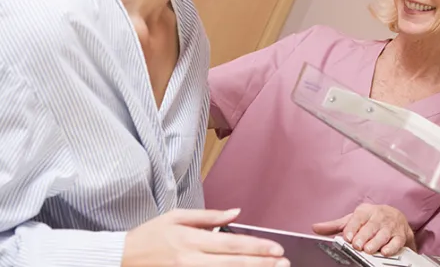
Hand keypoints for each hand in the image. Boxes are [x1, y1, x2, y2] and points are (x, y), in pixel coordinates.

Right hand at [122, 208, 289, 266]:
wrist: (119, 259)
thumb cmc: (148, 236)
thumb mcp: (176, 217)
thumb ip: (208, 217)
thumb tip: (236, 212)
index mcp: (190, 240)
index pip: (231, 245)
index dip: (257, 248)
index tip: (277, 249)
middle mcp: (191, 261)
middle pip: (233, 264)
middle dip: (262, 264)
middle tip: (284, 262)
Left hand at [312, 203, 415, 255]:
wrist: (396, 217)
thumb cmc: (371, 219)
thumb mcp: (353, 219)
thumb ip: (335, 225)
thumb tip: (316, 228)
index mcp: (365, 211)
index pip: (358, 217)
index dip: (352, 227)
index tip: (347, 237)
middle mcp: (379, 217)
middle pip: (371, 226)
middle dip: (364, 236)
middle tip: (357, 245)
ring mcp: (390, 226)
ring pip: (384, 234)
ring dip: (376, 242)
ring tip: (369, 249)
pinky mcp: (400, 235)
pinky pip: (397, 241)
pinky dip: (392, 247)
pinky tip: (385, 251)